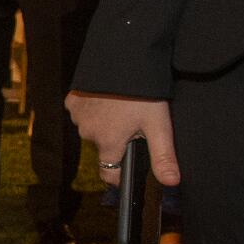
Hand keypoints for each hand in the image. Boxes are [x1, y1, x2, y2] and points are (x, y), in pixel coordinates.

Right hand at [66, 91, 180, 187]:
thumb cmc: (142, 94)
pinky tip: (106, 99)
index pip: (109, 173)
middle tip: (135, 123)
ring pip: (93, 129)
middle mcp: (88, 133)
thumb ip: (163, 156)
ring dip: (104, 124)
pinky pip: (82, 112)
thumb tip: (171, 183)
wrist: (122, 60)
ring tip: (122, 108)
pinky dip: (93, 109)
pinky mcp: (72, 101)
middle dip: (117, 141)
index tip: (129, 168)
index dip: (120, 175)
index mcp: (108, 142)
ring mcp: (78, 116)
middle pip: (104, 148)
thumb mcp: (158, 125)